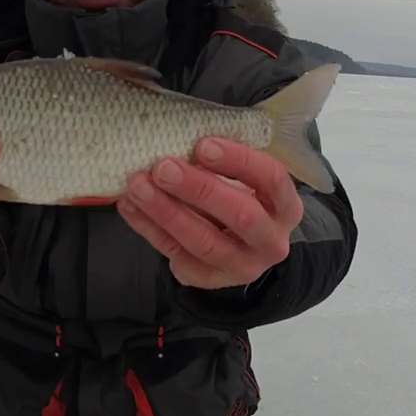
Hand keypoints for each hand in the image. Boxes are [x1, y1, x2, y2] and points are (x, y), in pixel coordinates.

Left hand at [117, 138, 303, 289]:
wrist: (241, 247)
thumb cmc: (239, 197)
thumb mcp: (244, 179)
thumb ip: (222, 161)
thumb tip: (178, 137)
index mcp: (285, 207)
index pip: (271, 179)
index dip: (238, 161)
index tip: (203, 145)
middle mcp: (270, 241)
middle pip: (240, 216)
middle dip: (199, 189)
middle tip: (163, 167)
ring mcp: (242, 266)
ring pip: (204, 242)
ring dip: (166, 212)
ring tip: (138, 186)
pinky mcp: (210, 279)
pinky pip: (177, 255)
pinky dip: (149, 229)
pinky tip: (130, 206)